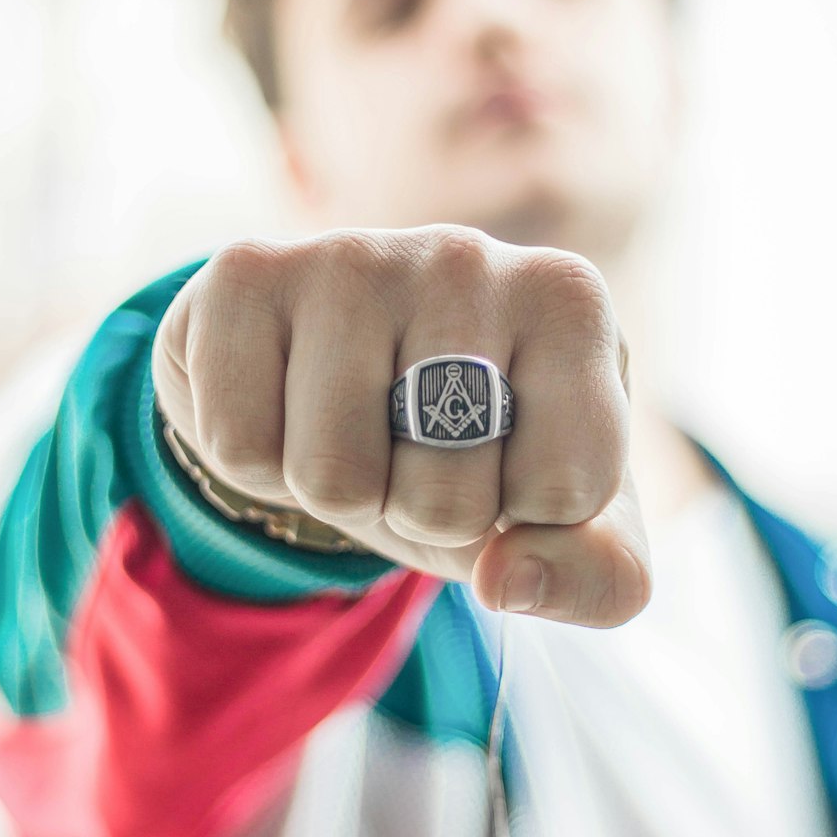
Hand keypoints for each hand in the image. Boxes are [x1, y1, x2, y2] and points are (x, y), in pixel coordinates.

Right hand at [152, 226, 650, 626]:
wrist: (341, 366)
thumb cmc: (475, 441)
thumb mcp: (566, 520)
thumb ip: (597, 577)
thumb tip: (508, 580)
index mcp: (570, 303)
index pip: (565, 494)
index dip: (525, 519)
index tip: (508, 464)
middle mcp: (469, 257)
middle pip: (444, 497)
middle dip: (423, 513)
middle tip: (414, 452)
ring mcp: (351, 255)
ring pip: (332, 478)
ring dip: (339, 494)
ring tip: (353, 427)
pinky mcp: (246, 272)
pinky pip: (239, 448)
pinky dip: (257, 465)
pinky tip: (286, 402)